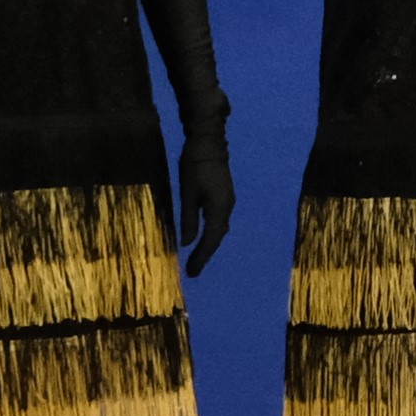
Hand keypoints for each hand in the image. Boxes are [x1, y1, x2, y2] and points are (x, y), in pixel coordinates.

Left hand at [175, 126, 234, 275]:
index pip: (211, 239)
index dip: (202, 257)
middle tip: (193, 271)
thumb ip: (188, 219)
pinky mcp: (223, 197)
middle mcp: (228, 208)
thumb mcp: (187, 193)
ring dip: (208, 244)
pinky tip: (203, 237)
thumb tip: (187, 242)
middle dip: (205, 254)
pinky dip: (211, 233)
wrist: (209, 143)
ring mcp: (228, 202)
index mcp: (220, 208)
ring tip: (197, 258)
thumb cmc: (195, 166)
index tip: (192, 272)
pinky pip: (218, 221)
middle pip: (217, 237)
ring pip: (219, 229)